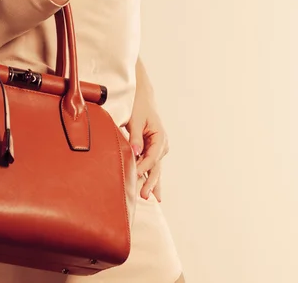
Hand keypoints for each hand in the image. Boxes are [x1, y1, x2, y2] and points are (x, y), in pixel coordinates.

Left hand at [125, 84, 169, 201]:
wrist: (143, 99)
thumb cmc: (139, 108)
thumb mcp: (135, 120)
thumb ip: (135, 137)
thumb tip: (135, 152)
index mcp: (160, 137)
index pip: (152, 157)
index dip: (143, 167)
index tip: (134, 174)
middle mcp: (163, 145)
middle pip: (156, 167)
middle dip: (150, 182)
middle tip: (144, 195)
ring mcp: (160, 149)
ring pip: (156, 169)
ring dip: (152, 183)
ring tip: (149, 198)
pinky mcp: (153, 152)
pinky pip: (152, 167)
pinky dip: (152, 179)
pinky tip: (155, 194)